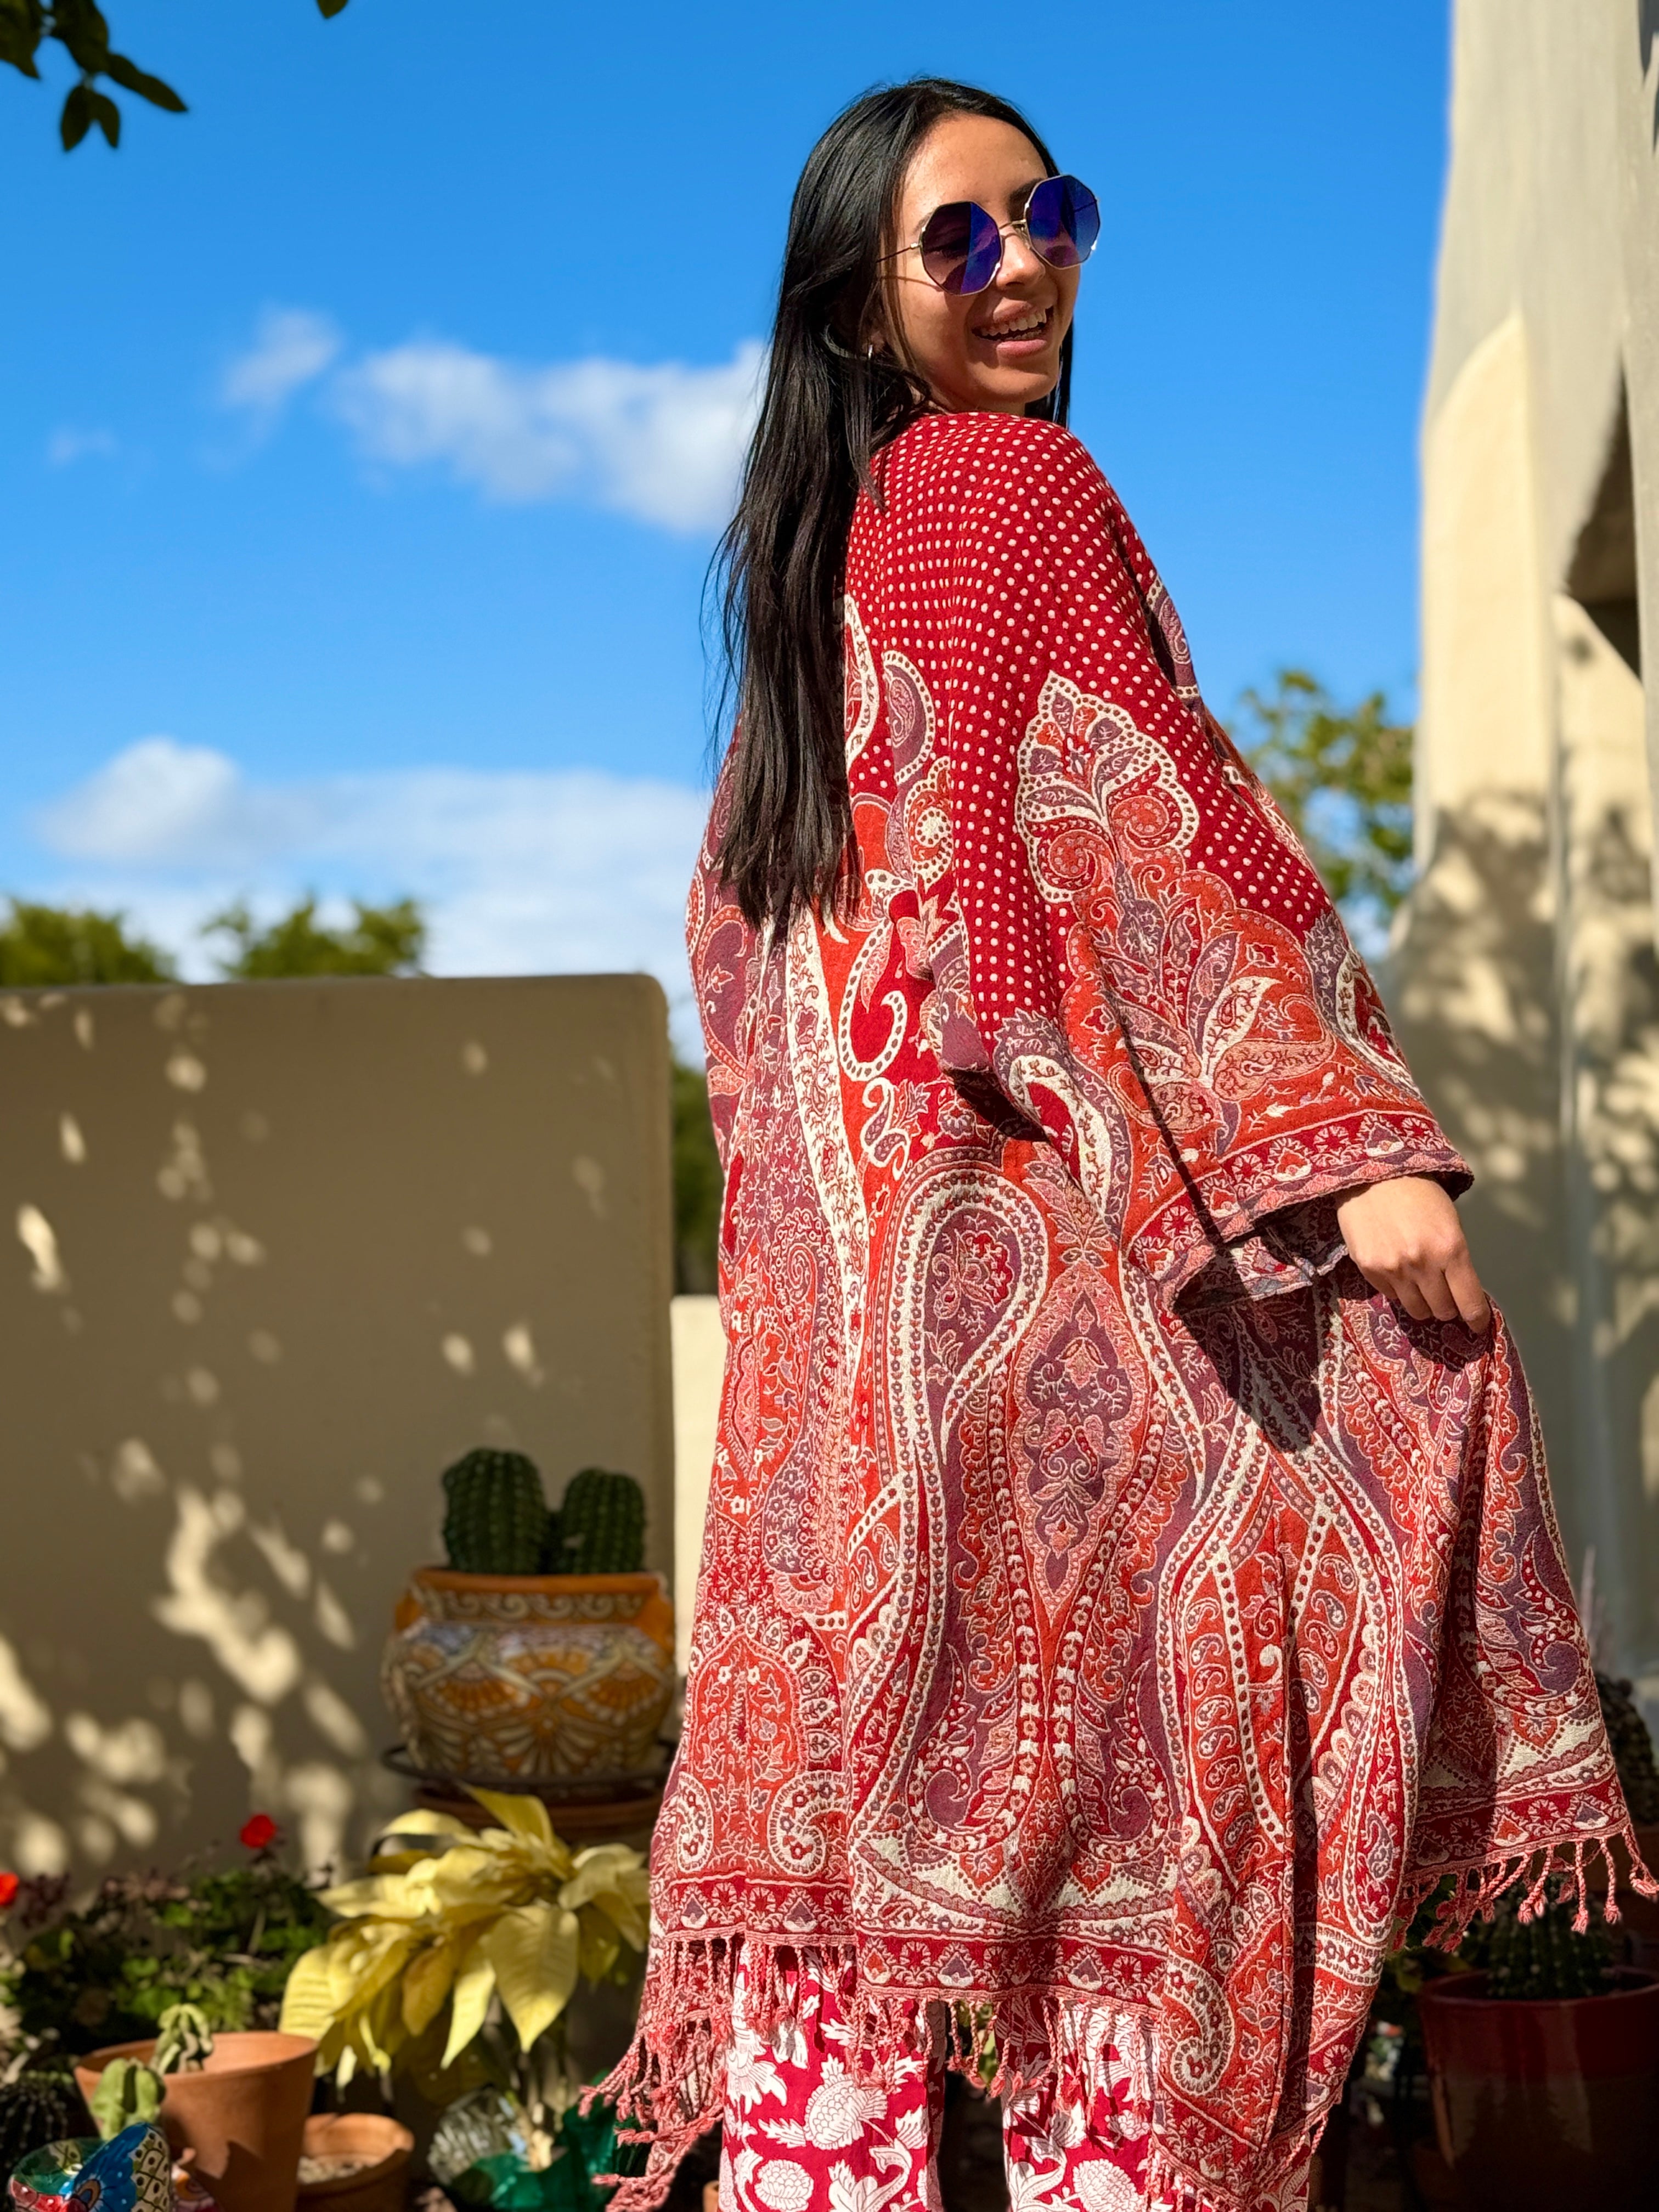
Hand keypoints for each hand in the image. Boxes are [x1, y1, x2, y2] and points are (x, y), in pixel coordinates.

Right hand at [1334, 1177, 1491, 1332]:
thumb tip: (1460, 1293)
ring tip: (1420, 1283)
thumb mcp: (1450, 1223)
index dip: (1477, 1318)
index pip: (1470, 1302)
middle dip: (1448, 1306)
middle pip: (1443, 1310)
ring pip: (1417, 1310)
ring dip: (1424, 1302)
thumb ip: (1455, 1259)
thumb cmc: (1418, 1194)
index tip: (1478, 1324)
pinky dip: (1399, 1290)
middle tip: (1445, 1293)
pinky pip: (1391, 1296)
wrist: (1373, 1175)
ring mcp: (1393, 1269)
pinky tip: (1397, 1268)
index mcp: (1451, 1248)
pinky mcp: (1369, 1269)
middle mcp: (1423, 1263)